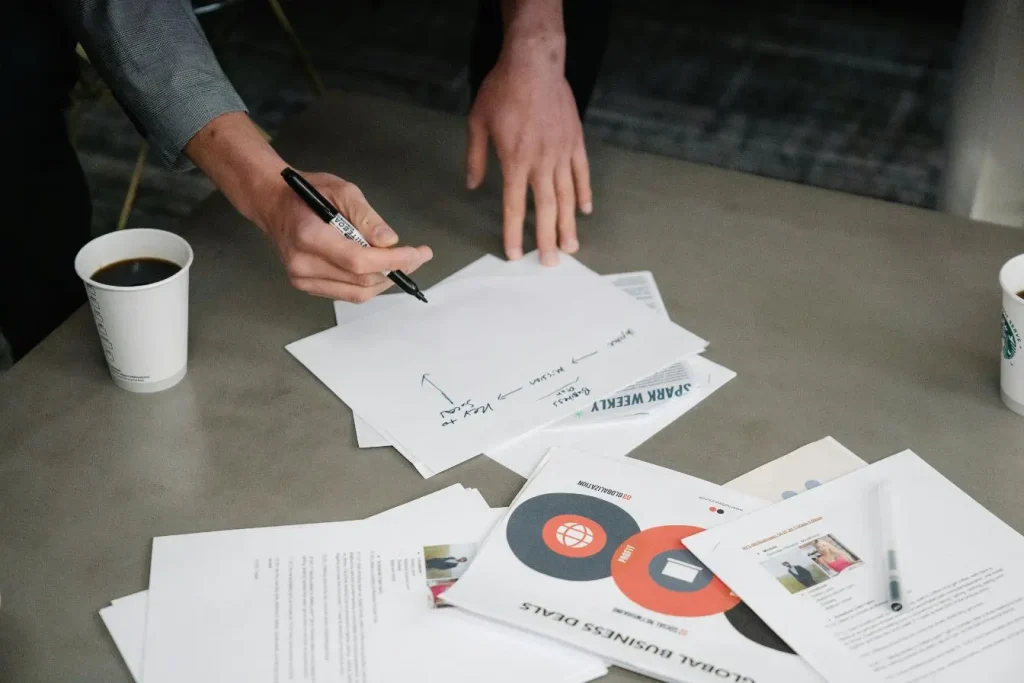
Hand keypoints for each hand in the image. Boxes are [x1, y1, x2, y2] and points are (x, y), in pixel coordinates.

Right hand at [256, 172, 432, 301]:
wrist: (273, 204)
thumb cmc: (306, 193)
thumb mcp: (341, 190)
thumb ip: (366, 216)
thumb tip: (389, 241)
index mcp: (309, 237)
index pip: (359, 261)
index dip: (393, 261)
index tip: (419, 253)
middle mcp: (303, 264)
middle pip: (361, 280)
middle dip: (395, 270)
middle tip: (417, 256)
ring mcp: (302, 279)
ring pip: (357, 293)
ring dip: (385, 280)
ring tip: (400, 262)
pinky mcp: (306, 286)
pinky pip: (346, 294)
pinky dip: (367, 283)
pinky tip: (376, 268)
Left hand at [466, 32, 591, 265]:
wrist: (533, 63)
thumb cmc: (502, 90)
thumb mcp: (477, 122)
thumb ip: (475, 157)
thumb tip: (472, 184)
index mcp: (515, 160)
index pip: (514, 206)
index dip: (514, 233)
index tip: (515, 255)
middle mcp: (541, 162)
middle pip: (546, 209)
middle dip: (548, 239)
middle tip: (552, 263)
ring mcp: (561, 152)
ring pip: (568, 196)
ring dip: (569, 224)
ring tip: (571, 247)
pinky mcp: (575, 140)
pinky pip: (582, 173)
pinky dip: (584, 193)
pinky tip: (585, 211)